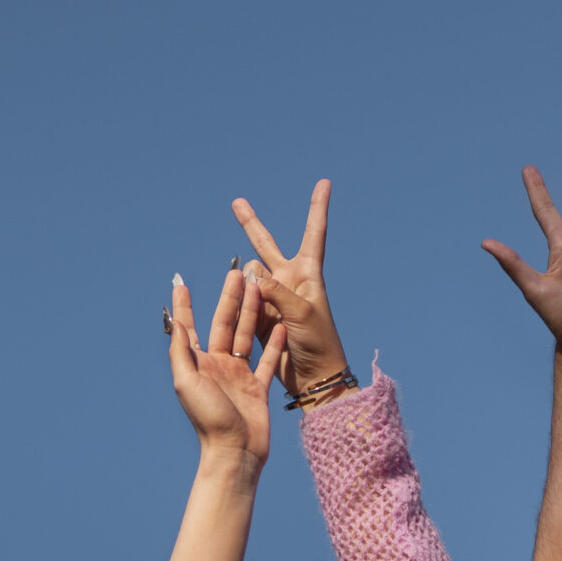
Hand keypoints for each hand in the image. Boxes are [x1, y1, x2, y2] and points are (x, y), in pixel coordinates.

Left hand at [166, 270, 281, 464]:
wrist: (235, 451)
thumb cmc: (208, 420)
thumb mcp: (187, 382)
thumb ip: (182, 352)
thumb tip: (176, 323)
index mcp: (197, 364)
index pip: (188, 328)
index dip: (184, 306)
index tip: (180, 282)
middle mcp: (217, 366)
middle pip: (224, 324)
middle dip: (230, 299)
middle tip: (237, 272)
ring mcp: (239, 376)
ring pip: (246, 336)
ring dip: (252, 312)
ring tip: (259, 287)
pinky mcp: (258, 387)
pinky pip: (268, 360)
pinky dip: (273, 343)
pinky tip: (280, 324)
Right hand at [232, 180, 346, 392]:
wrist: (314, 378)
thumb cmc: (319, 343)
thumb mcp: (301, 313)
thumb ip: (275, 290)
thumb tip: (248, 271)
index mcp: (308, 275)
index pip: (314, 233)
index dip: (317, 208)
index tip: (324, 183)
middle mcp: (289, 281)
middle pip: (266, 246)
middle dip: (250, 225)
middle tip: (236, 202)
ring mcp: (271, 299)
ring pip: (248, 279)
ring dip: (246, 289)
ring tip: (264, 313)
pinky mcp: (258, 318)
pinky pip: (241, 302)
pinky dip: (239, 306)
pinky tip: (244, 317)